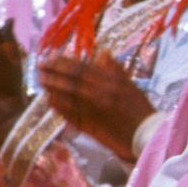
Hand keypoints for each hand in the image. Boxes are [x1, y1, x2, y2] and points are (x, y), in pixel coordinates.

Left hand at [38, 53, 155, 161]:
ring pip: (69, 96)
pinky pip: (71, 114)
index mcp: (111, 81)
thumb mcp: (131, 84)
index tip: (51, 58)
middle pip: (72, 80)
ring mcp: (94, 110)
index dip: (64, 62)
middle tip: (40, 67)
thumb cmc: (140, 108)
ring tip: (42, 81)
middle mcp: (101, 93)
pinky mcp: (91, 125)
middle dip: (53, 73)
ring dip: (53, 88)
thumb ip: (115, 69)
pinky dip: (60, 107)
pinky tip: (51, 101)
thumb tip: (103, 52)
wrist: (147, 133)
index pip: (82, 68)